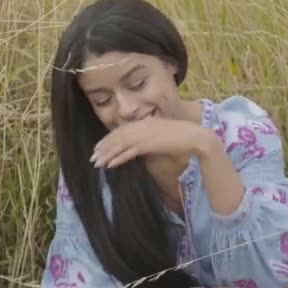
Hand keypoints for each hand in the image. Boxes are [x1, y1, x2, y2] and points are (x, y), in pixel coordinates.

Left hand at [90, 118, 215, 168]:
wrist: (194, 137)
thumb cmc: (181, 138)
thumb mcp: (161, 136)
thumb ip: (149, 139)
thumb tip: (138, 147)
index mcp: (144, 122)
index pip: (121, 130)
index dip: (109, 139)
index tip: (99, 147)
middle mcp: (142, 126)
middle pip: (117, 136)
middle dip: (104, 147)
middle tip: (93, 157)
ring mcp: (144, 135)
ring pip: (120, 144)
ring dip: (107, 154)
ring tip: (97, 163)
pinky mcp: (148, 144)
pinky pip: (129, 152)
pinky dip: (118, 158)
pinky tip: (110, 165)